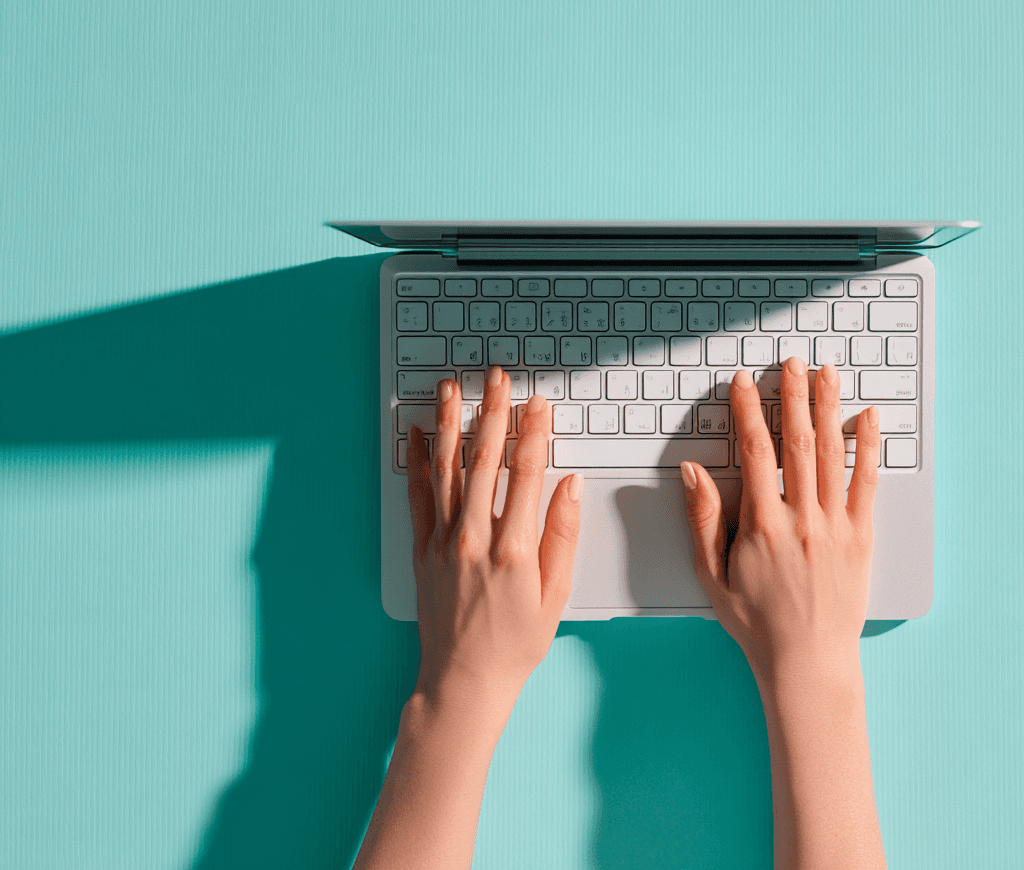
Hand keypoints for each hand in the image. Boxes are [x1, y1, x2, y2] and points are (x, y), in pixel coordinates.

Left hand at [406, 365, 583, 708]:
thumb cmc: (516, 644)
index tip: (538, 403)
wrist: (464, 681)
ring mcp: (444, 543)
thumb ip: (563, 534)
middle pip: (485, 460)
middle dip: (492, 412)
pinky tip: (420, 434)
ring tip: (452, 388)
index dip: (533, 432)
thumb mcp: (556, 594)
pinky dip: (418, 463)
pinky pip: (418, 497)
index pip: (527, 473)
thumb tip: (570, 485)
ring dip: (451, 424)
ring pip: (447, 470)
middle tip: (497, 377)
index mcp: (515, 549)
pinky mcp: (422, 552)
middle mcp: (475, 539)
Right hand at [679, 357, 879, 683]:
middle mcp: (802, 520)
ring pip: (832, 454)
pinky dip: (869, 447)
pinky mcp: (862, 538)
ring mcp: (836, 527)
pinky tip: (868, 418)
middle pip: (797, 442)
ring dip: (829, 408)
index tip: (743, 383)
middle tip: (791, 363)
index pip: (754, 453)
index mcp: (762, 526)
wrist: (807, 661)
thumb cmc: (757, 622)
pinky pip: (867, 483)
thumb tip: (693, 472)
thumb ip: (703, 519)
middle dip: (793, 397)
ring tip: (826, 374)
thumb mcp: (713, 575)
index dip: (747, 411)